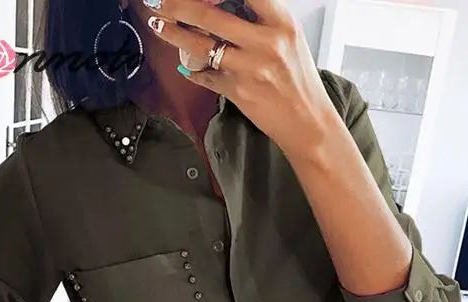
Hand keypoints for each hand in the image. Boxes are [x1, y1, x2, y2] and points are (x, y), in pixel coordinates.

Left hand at [136, 0, 339, 158]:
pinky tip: (184, 65)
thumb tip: (219, 4)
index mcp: (281, 22)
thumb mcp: (289, 39)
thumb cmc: (298, 80)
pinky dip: (193, 71)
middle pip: (211, 14)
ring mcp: (251, 68)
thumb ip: (260, 18)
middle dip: (179, 5)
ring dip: (174, 33)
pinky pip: (206, 76)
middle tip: (161, 2)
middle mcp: (266, 42)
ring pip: (201, 45)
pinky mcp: (239, 92)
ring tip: (159, 24)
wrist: (308, 123)